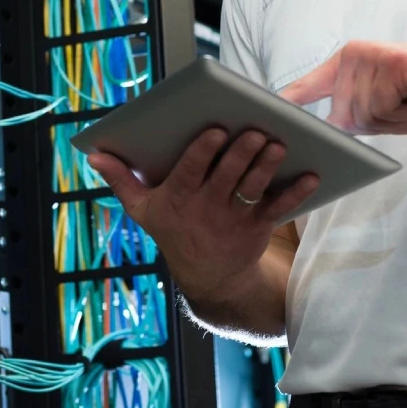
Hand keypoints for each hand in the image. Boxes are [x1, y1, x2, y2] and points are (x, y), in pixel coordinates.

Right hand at [86, 130, 318, 304]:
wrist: (208, 278)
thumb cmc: (174, 231)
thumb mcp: (142, 209)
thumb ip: (120, 179)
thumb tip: (94, 154)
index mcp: (179, 197)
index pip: (191, 170)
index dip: (203, 151)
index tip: (215, 130)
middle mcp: (207, 207)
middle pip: (227, 176)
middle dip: (242, 153)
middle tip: (256, 131)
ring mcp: (235, 219)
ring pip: (253, 189)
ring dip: (267, 167)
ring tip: (279, 145)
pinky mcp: (259, 227)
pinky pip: (280, 209)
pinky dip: (296, 193)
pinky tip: (311, 175)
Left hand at [280, 40, 406, 134]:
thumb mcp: (379, 109)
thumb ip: (351, 115)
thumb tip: (328, 128)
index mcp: (346, 62)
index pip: (309, 84)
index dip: (288, 100)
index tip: (264, 110)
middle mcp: (352, 54)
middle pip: (341, 113)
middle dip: (373, 122)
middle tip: (402, 104)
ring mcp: (369, 56)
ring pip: (360, 113)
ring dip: (389, 118)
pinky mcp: (389, 63)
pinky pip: (380, 108)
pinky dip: (400, 112)